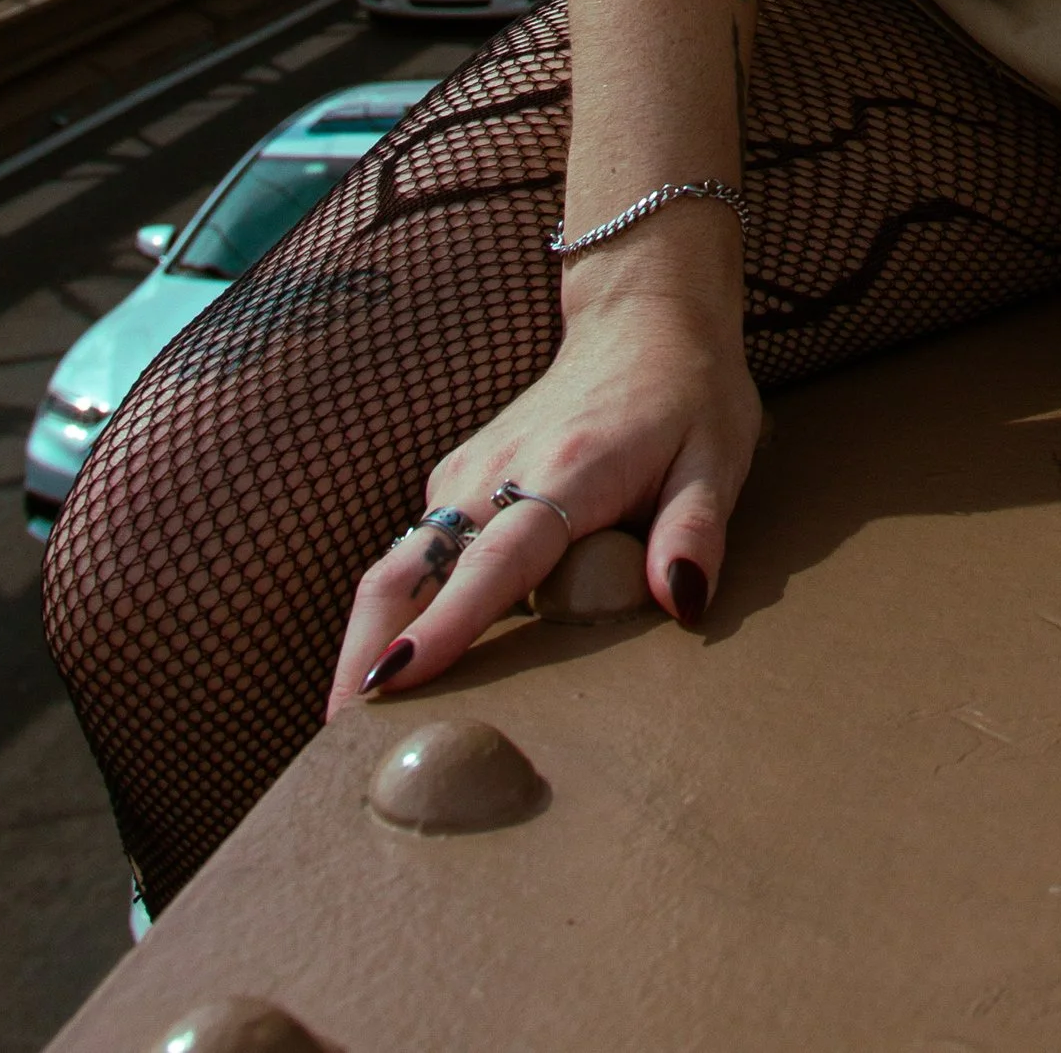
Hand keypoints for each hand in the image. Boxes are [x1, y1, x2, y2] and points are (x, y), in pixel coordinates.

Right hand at [327, 287, 761, 714]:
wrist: (644, 317)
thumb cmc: (688, 394)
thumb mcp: (718, 456)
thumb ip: (696, 529)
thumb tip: (682, 601)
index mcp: (567, 471)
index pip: (494, 560)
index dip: (444, 625)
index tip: (392, 683)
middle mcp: (498, 471)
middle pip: (407, 571)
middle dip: (364, 654)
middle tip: (342, 743)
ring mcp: (468, 472)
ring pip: (396, 567)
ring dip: (366, 640)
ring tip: (350, 727)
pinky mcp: (458, 479)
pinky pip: (413, 554)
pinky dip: (391, 612)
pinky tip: (393, 669)